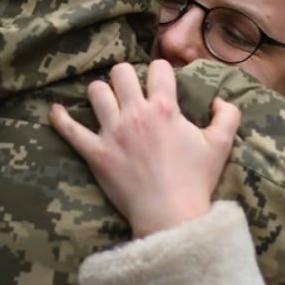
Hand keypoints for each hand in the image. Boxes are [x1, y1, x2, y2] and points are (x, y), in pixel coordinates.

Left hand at [50, 60, 240, 237]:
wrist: (171, 216)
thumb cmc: (196, 181)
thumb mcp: (220, 145)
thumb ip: (228, 115)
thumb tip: (219, 99)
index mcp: (165, 109)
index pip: (159, 69)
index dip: (161, 72)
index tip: (161, 82)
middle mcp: (136, 114)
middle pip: (121, 73)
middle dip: (126, 77)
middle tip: (130, 91)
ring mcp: (112, 133)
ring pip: (96, 92)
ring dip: (102, 94)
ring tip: (107, 102)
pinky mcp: (95, 153)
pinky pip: (70, 130)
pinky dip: (61, 118)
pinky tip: (56, 111)